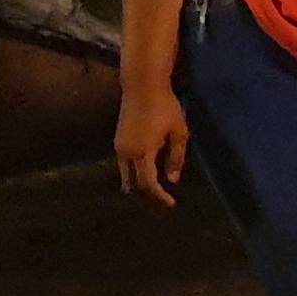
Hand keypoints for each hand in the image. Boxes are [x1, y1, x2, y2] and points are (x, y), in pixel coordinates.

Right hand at [116, 83, 187, 207]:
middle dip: (146, 199)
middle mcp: (126, 153)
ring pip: (124, 178)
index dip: (158, 197)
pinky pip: (123, 168)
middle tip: (161, 208)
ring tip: (154, 197)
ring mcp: (119, 147)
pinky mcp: (117, 142)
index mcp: (143, 152)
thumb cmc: (165, 107)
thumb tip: (172, 180)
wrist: (142, 86)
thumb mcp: (179, 132)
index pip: (147, 184)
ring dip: (138, 189)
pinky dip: (133, 178)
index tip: (171, 204)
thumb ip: (176, 158)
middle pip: (132, 186)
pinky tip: (145, 180)